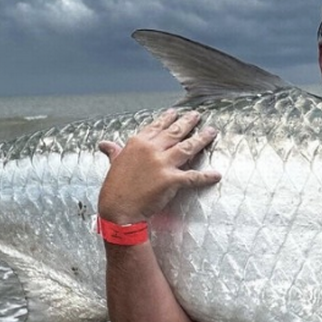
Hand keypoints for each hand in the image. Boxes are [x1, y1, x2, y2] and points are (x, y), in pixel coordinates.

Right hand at [97, 109, 220, 221]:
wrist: (118, 209)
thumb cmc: (115, 189)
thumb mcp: (114, 164)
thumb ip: (114, 151)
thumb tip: (105, 144)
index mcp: (137, 143)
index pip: (156, 126)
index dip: (168, 118)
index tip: (176, 112)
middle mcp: (150, 149)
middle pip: (175, 132)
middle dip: (188, 122)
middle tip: (197, 116)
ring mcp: (161, 163)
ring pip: (187, 147)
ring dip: (202, 139)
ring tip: (211, 132)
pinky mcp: (170, 179)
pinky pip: (193, 176)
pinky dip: (206, 176)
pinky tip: (216, 174)